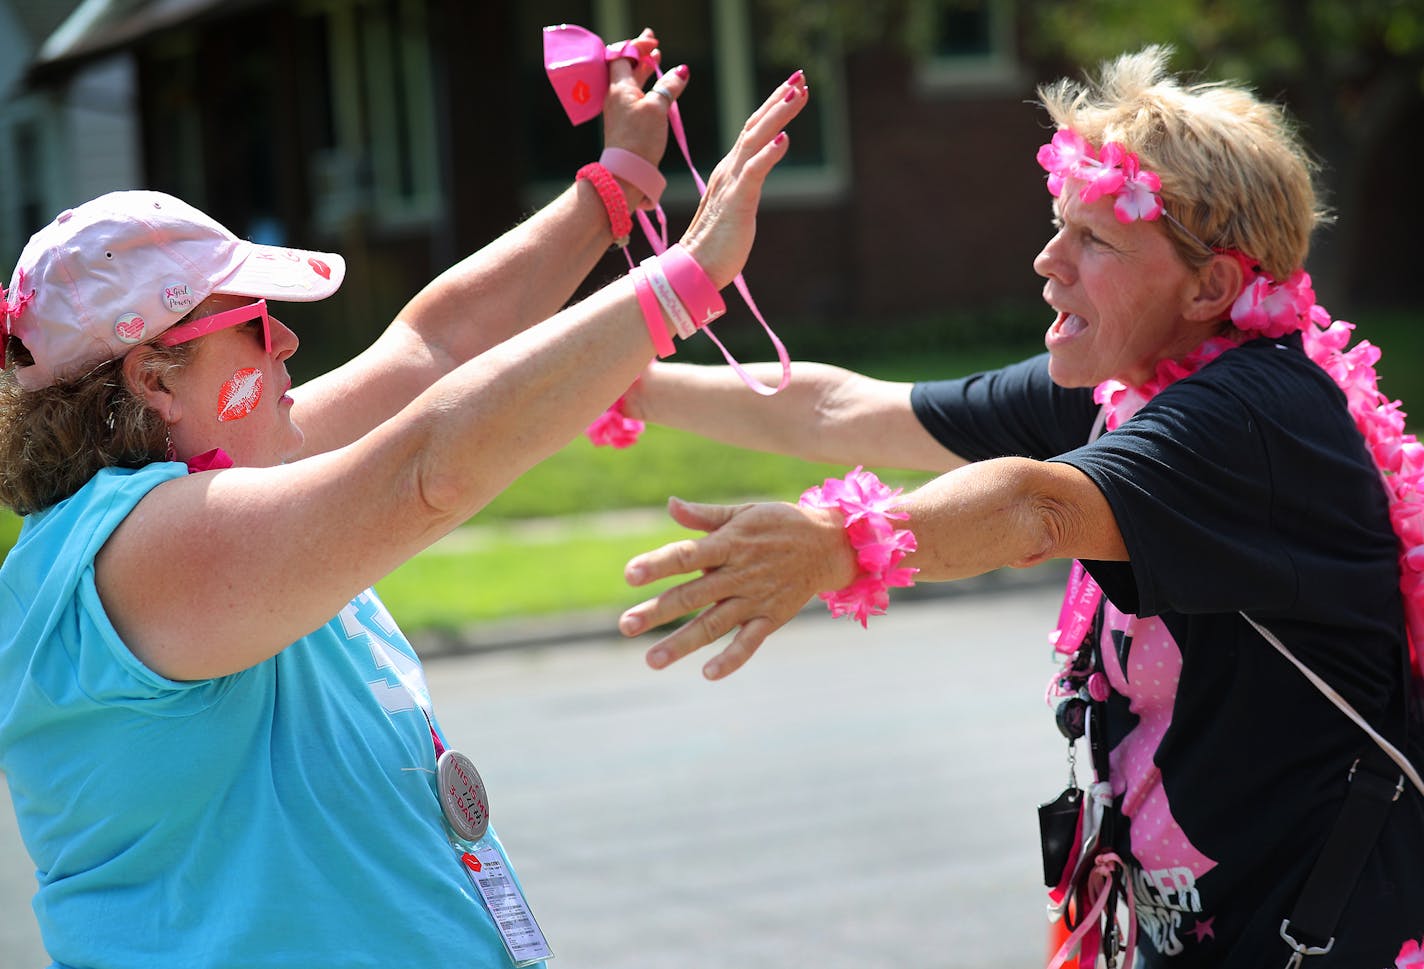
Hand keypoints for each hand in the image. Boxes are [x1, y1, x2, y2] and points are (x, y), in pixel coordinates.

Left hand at [602, 29, 672, 206]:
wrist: (627, 172)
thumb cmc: (639, 138)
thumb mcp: (658, 108)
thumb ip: (669, 87)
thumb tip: (682, 71)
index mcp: (618, 87)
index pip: (622, 55)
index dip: (637, 46)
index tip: (654, 42)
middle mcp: (615, 96)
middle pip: (625, 67)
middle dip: (640, 55)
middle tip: (654, 46)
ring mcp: (619, 110)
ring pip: (630, 82)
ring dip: (643, 70)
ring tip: (656, 61)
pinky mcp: (624, 123)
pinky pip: (632, 96)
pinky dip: (644, 86)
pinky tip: (656, 90)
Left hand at [620, 494, 855, 678]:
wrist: (829, 544)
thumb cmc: (778, 524)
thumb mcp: (742, 513)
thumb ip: (705, 516)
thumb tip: (670, 505)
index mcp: (728, 544)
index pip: (686, 555)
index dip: (657, 564)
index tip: (629, 575)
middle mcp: (738, 574)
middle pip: (692, 595)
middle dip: (657, 611)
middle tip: (625, 625)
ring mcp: (755, 599)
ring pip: (714, 624)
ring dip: (682, 643)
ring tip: (652, 660)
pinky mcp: (771, 618)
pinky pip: (749, 642)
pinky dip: (731, 659)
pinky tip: (708, 674)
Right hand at [678, 70, 808, 287]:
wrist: (694, 269)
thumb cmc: (716, 245)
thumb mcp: (735, 208)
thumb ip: (745, 187)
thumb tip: (755, 175)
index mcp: (730, 171)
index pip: (753, 130)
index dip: (772, 106)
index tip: (793, 87)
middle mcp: (729, 170)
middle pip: (755, 126)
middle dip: (778, 100)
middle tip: (800, 77)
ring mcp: (731, 183)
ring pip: (756, 140)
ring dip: (778, 115)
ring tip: (797, 94)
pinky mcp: (736, 202)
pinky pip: (753, 172)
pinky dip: (769, 154)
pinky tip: (784, 139)